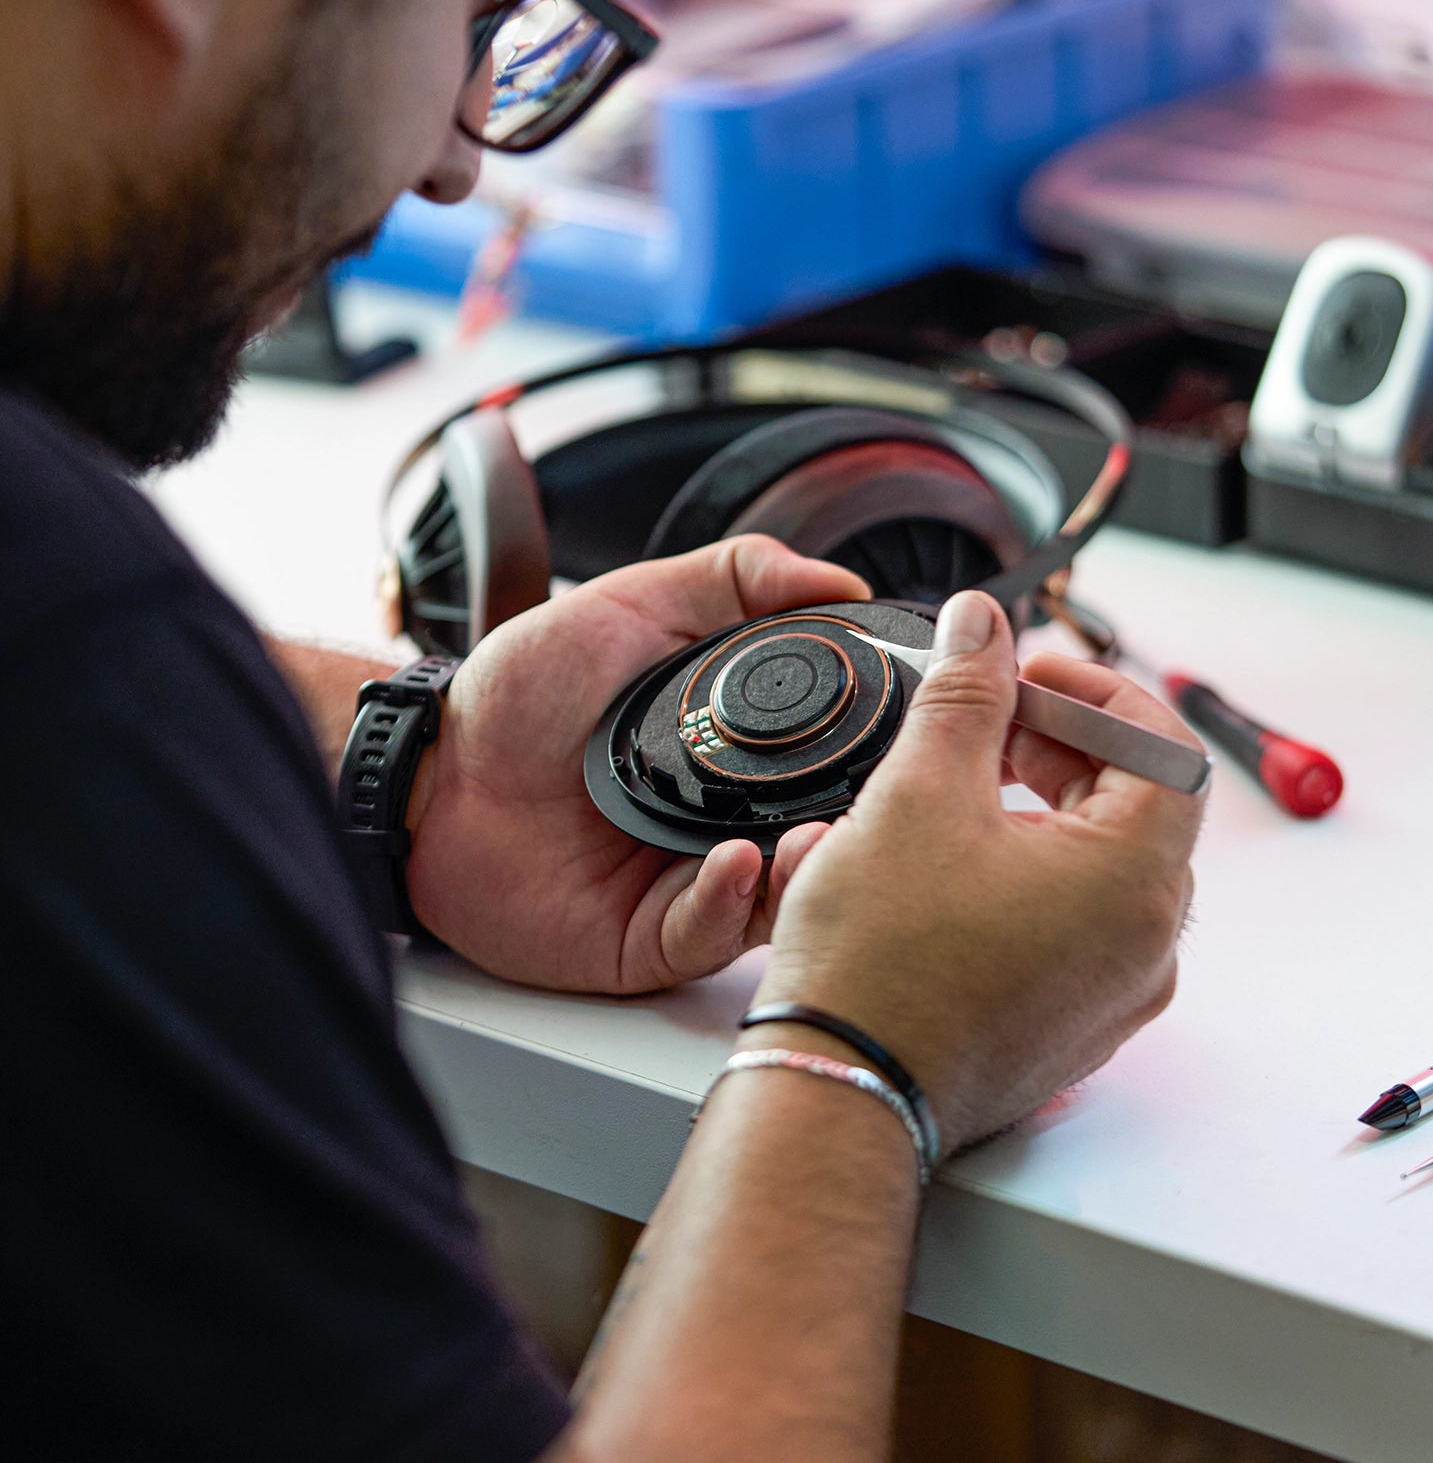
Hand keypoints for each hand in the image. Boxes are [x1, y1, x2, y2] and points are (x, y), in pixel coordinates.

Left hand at [403, 536, 867, 993]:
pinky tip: (736, 864)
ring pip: (778, 899)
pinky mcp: (647, 938)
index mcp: (738, 751)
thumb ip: (737, 578)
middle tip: (882, 803)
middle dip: (857, 828)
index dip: (877, 753)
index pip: (835, 761)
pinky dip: (731, 904)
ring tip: (815, 841)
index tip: (914, 732)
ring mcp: (690, 882)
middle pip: (819, 838)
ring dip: (806, 873)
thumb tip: (843, 579)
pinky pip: (708, 935)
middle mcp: (726, 821)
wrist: (434, 764)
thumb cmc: (523, 689)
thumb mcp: (634, 603)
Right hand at [757, 591, 1204, 1153]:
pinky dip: (1019, 876)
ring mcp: (1108, 995)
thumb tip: (985, 625)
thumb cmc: (879, 962)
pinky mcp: (1064, 1026)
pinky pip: (1063, 926)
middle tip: (985, 722)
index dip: (1095, 692)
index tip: (1027, 673)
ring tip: (949, 792)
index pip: (1163, 747)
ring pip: (1090, 867)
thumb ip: (965, 694)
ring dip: (1031, 810)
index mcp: (1135, 882)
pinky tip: (942, 866)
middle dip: (1057, 746)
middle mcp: (1144, 946)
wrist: (837, 1091)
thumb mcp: (920, 793)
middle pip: (1130, 806)